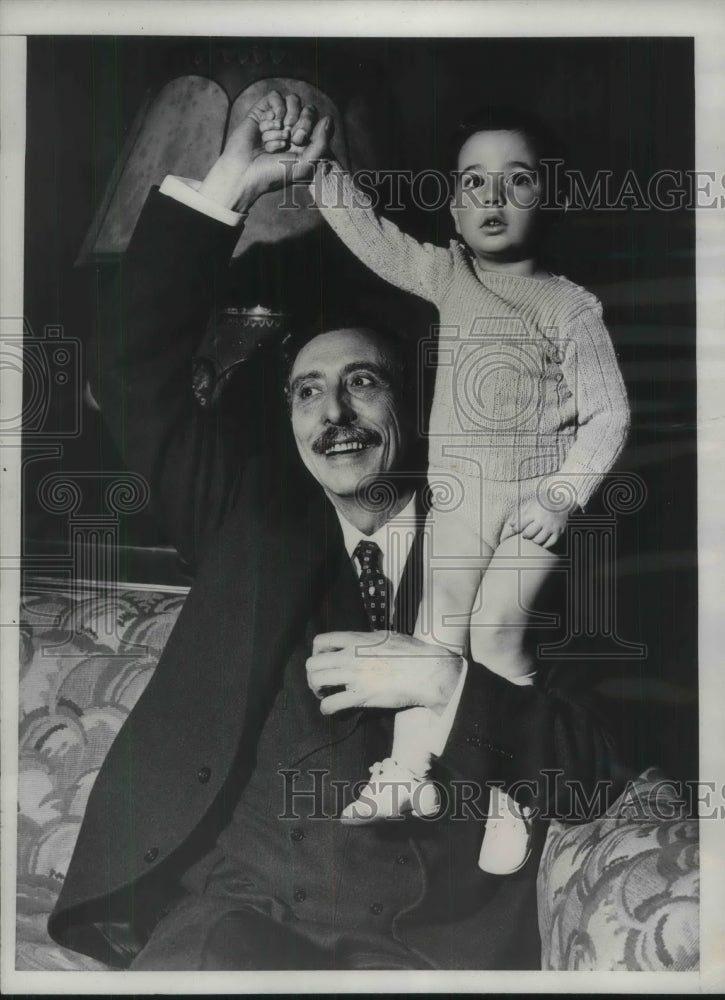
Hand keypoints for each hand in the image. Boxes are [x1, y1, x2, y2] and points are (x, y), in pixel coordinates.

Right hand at [198, 90, 333, 211]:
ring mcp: (278, 120)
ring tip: (277, 133)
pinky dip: (274, 110)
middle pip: (308, 109)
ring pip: (292, 101)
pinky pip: (275, 97)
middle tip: (289, 139)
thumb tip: (329, 118)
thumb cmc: (274, 173)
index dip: (311, 127)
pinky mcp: (262, 112)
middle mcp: (293, 129)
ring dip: (285, 118)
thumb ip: (321, 144)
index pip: (319, 121)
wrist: (244, 173)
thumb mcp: (305, 165)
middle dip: (300, 123)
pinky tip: (267, 125)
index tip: (298, 142)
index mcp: (305, 142)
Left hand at [306, 631, 463, 715]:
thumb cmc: (413, 653)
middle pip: (313, 663)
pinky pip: (331, 704)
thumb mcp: (387, 636)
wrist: (426, 671)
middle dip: (313, 674)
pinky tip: (331, 710)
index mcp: (356, 639)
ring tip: (325, 694)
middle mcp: (350, 656)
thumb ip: (368, 640)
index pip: (321, 640)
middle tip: (321, 682)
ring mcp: (353, 675)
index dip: (317, 652)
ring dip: (316, 690)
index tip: (323, 660)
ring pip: (316, 681)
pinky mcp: (360, 696)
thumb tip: (363, 642)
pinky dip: (326, 709)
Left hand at [503, 497, 568, 548]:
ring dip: (533, 540)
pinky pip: (549, 543)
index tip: (515, 529)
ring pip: (538, 541)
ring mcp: (551, 527)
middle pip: (528, 534)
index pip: (520, 525)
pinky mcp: (559, 532)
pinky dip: (544, 544)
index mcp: (534, 512)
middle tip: (525, 534)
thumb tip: (510, 525)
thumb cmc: (543, 503)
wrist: (562, 501)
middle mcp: (542, 520)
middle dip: (524, 535)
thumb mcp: (530, 504)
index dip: (515, 529)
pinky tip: (542, 540)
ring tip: (534, 536)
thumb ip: (519, 513)